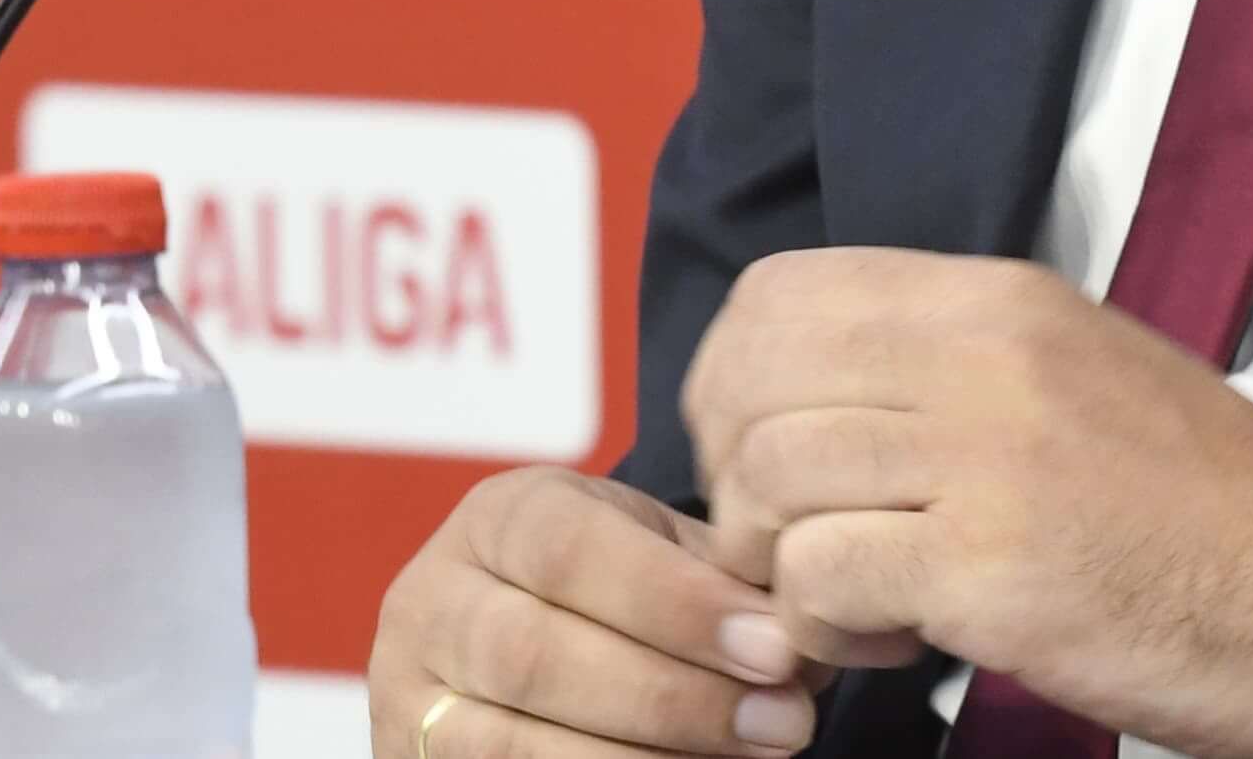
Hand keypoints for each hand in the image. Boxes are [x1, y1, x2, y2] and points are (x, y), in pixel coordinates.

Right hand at [369, 464, 824, 757]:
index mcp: (497, 518)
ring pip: (510, 745)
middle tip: (783, 722)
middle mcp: (432, 601)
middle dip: (673, 696)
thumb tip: (844, 634)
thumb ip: (733, 584)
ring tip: (747, 758)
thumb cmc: (614, 593)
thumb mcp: (657, 558)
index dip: (677, 604)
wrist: (514, 641)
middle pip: (538, 656)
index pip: (573, 551)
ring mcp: (408, 696)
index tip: (777, 647)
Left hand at [684, 248, 1252, 758]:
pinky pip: (817, 579)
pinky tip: (892, 641)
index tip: (760, 451)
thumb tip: (822, 390)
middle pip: (752, 384)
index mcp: (1000, 299)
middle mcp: (982, 355)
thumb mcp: (1079, 371)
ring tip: (854, 602)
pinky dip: (825, 626)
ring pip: (770, 483)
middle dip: (735, 480)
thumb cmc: (1207, 506)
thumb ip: (953, 362)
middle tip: (789, 544)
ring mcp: (984, 457)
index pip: (782, 294)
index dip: (735, 380)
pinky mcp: (988, 569)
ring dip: (781, 565)